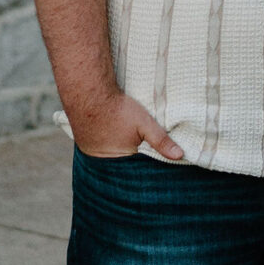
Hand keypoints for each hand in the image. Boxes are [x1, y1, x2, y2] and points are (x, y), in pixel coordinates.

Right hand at [69, 90, 185, 161]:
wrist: (88, 93)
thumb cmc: (117, 109)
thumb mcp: (144, 124)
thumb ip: (161, 140)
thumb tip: (180, 156)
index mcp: (119, 162)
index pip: (136, 172)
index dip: (144, 167)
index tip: (153, 166)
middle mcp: (102, 162)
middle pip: (122, 167)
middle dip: (131, 164)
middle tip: (139, 156)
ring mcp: (90, 153)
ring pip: (109, 159)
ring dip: (117, 154)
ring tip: (124, 146)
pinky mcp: (83, 143)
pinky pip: (98, 150)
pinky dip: (105, 147)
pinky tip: (110, 139)